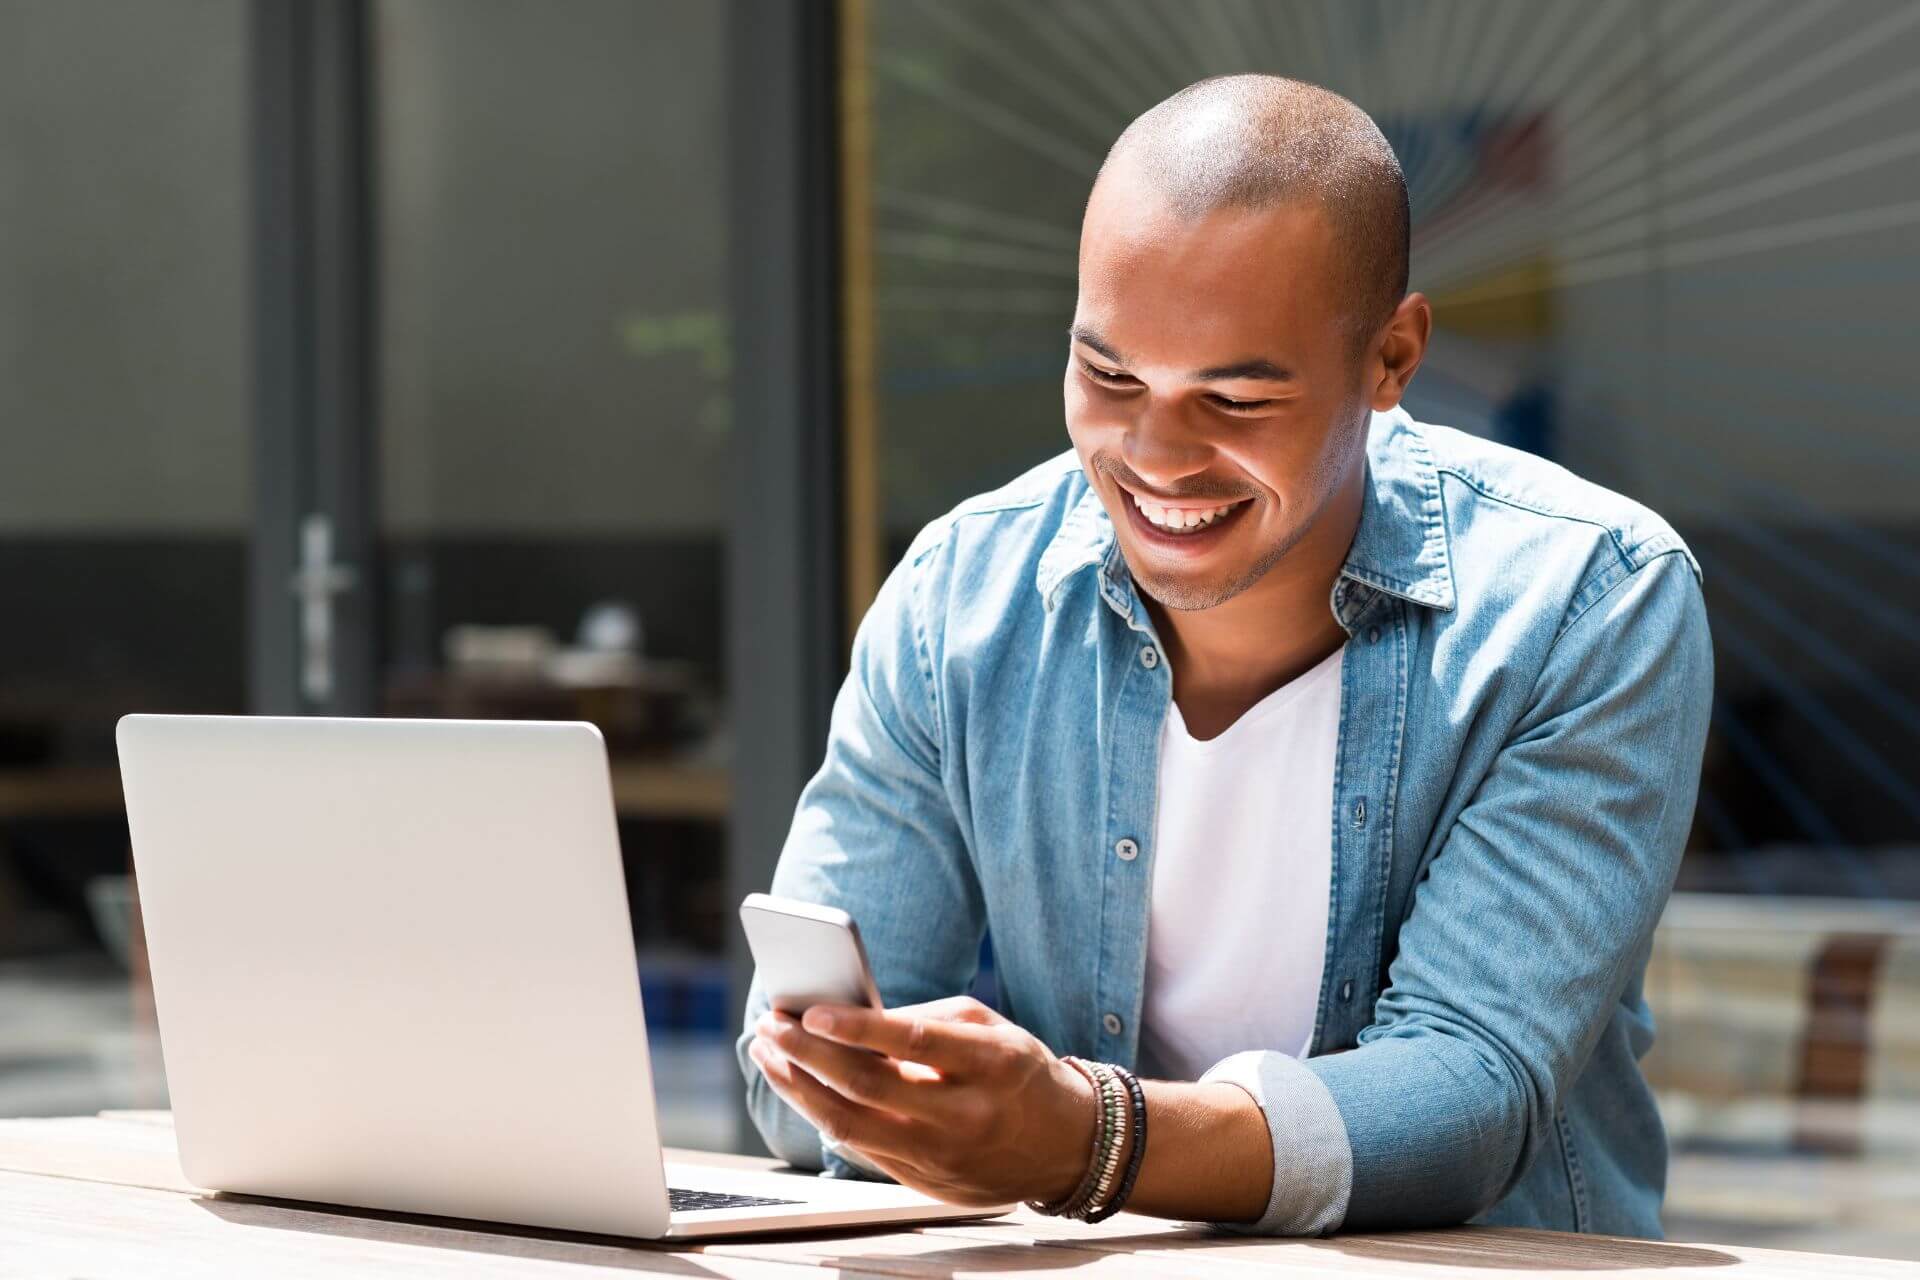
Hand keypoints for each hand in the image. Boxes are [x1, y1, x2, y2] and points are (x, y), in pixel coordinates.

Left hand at [748, 995, 1096, 1207]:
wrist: (1066, 1145)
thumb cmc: (1021, 1072)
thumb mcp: (992, 1027)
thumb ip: (928, 1020)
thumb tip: (854, 1020)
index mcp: (991, 1064)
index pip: (914, 1042)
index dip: (859, 1027)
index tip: (811, 1011)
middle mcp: (967, 1115)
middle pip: (869, 1087)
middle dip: (808, 1055)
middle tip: (771, 1026)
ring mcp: (945, 1157)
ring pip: (852, 1127)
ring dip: (800, 1090)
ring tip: (770, 1057)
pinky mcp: (929, 1184)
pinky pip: (863, 1151)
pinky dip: (825, 1118)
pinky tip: (802, 1091)